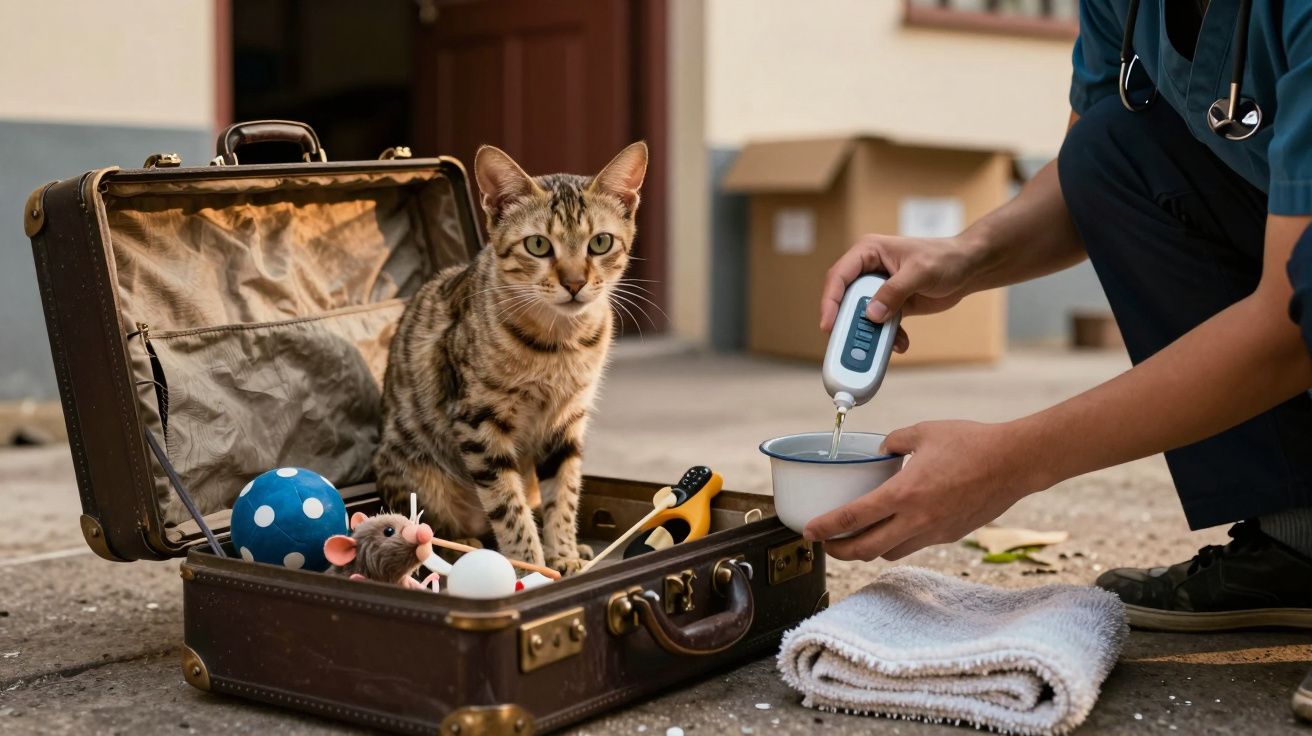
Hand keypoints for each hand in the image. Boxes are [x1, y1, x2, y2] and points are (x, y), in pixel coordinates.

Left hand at [803, 420, 1040, 560]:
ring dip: (868, 550)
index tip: (809, 531)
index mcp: (903, 494)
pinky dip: (898, 541)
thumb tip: (881, 450)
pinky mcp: (950, 536)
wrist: (1015, 462)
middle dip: (839, 551)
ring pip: (890, 552)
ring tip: (856, 539)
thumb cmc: (972, 443)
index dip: (825, 528)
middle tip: (826, 544)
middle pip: (865, 549)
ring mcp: (934, 532)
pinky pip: (915, 545)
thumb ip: (894, 441)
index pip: (852, 519)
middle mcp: (916, 520)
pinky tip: (896, 527)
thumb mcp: (923, 432)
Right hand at [820, 234, 977, 331]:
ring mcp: (878, 289)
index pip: (839, 277)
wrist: (969, 268)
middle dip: (850, 324)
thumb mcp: (920, 272)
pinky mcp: (889, 305)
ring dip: (870, 335)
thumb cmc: (946, 258)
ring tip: (879, 348)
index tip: (828, 325)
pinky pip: (879, 325)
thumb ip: (894, 292)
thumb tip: (872, 315)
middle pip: (846, 301)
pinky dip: (887, 337)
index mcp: (868, 252)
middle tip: (851, 345)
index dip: (830, 301)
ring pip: (861, 317)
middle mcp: (868, 270)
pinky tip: (901, 343)